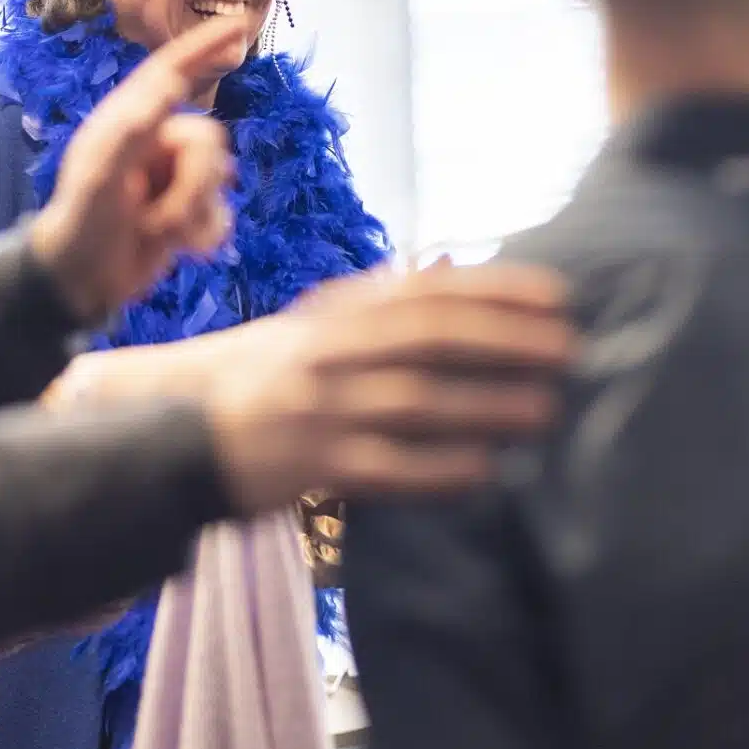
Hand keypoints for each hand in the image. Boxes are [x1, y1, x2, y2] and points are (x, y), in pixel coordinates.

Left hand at [28, 18, 246, 323]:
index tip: (237, 24)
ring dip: (192, 212)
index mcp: (129, 123)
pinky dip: (203, 232)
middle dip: (192, 184)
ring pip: (219, 177)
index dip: (203, 46)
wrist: (83, 282)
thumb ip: (134, 132)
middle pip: (208, 140)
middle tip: (158, 218)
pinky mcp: (189, 209)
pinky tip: (179, 246)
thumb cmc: (81, 225)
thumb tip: (167, 85)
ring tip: (156, 232)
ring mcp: (174, 175)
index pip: (170, 72)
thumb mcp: (101, 177)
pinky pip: (221, 212)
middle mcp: (156, 142)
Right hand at [205, 261, 573, 512]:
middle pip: (429, 338)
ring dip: (485, 405)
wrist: (179, 423)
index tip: (557, 296)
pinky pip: (384, 469)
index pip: (428, 291)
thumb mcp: (320, 325)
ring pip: (415, 401)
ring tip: (544, 410)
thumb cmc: (271, 372)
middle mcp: (331, 350)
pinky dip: (437, 469)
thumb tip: (461, 277)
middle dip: (504, 341)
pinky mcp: (310, 464)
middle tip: (569, 349)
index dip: (496, 289)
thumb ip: (383, 306)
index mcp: (339, 310)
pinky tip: (483, 470)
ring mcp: (320, 407)